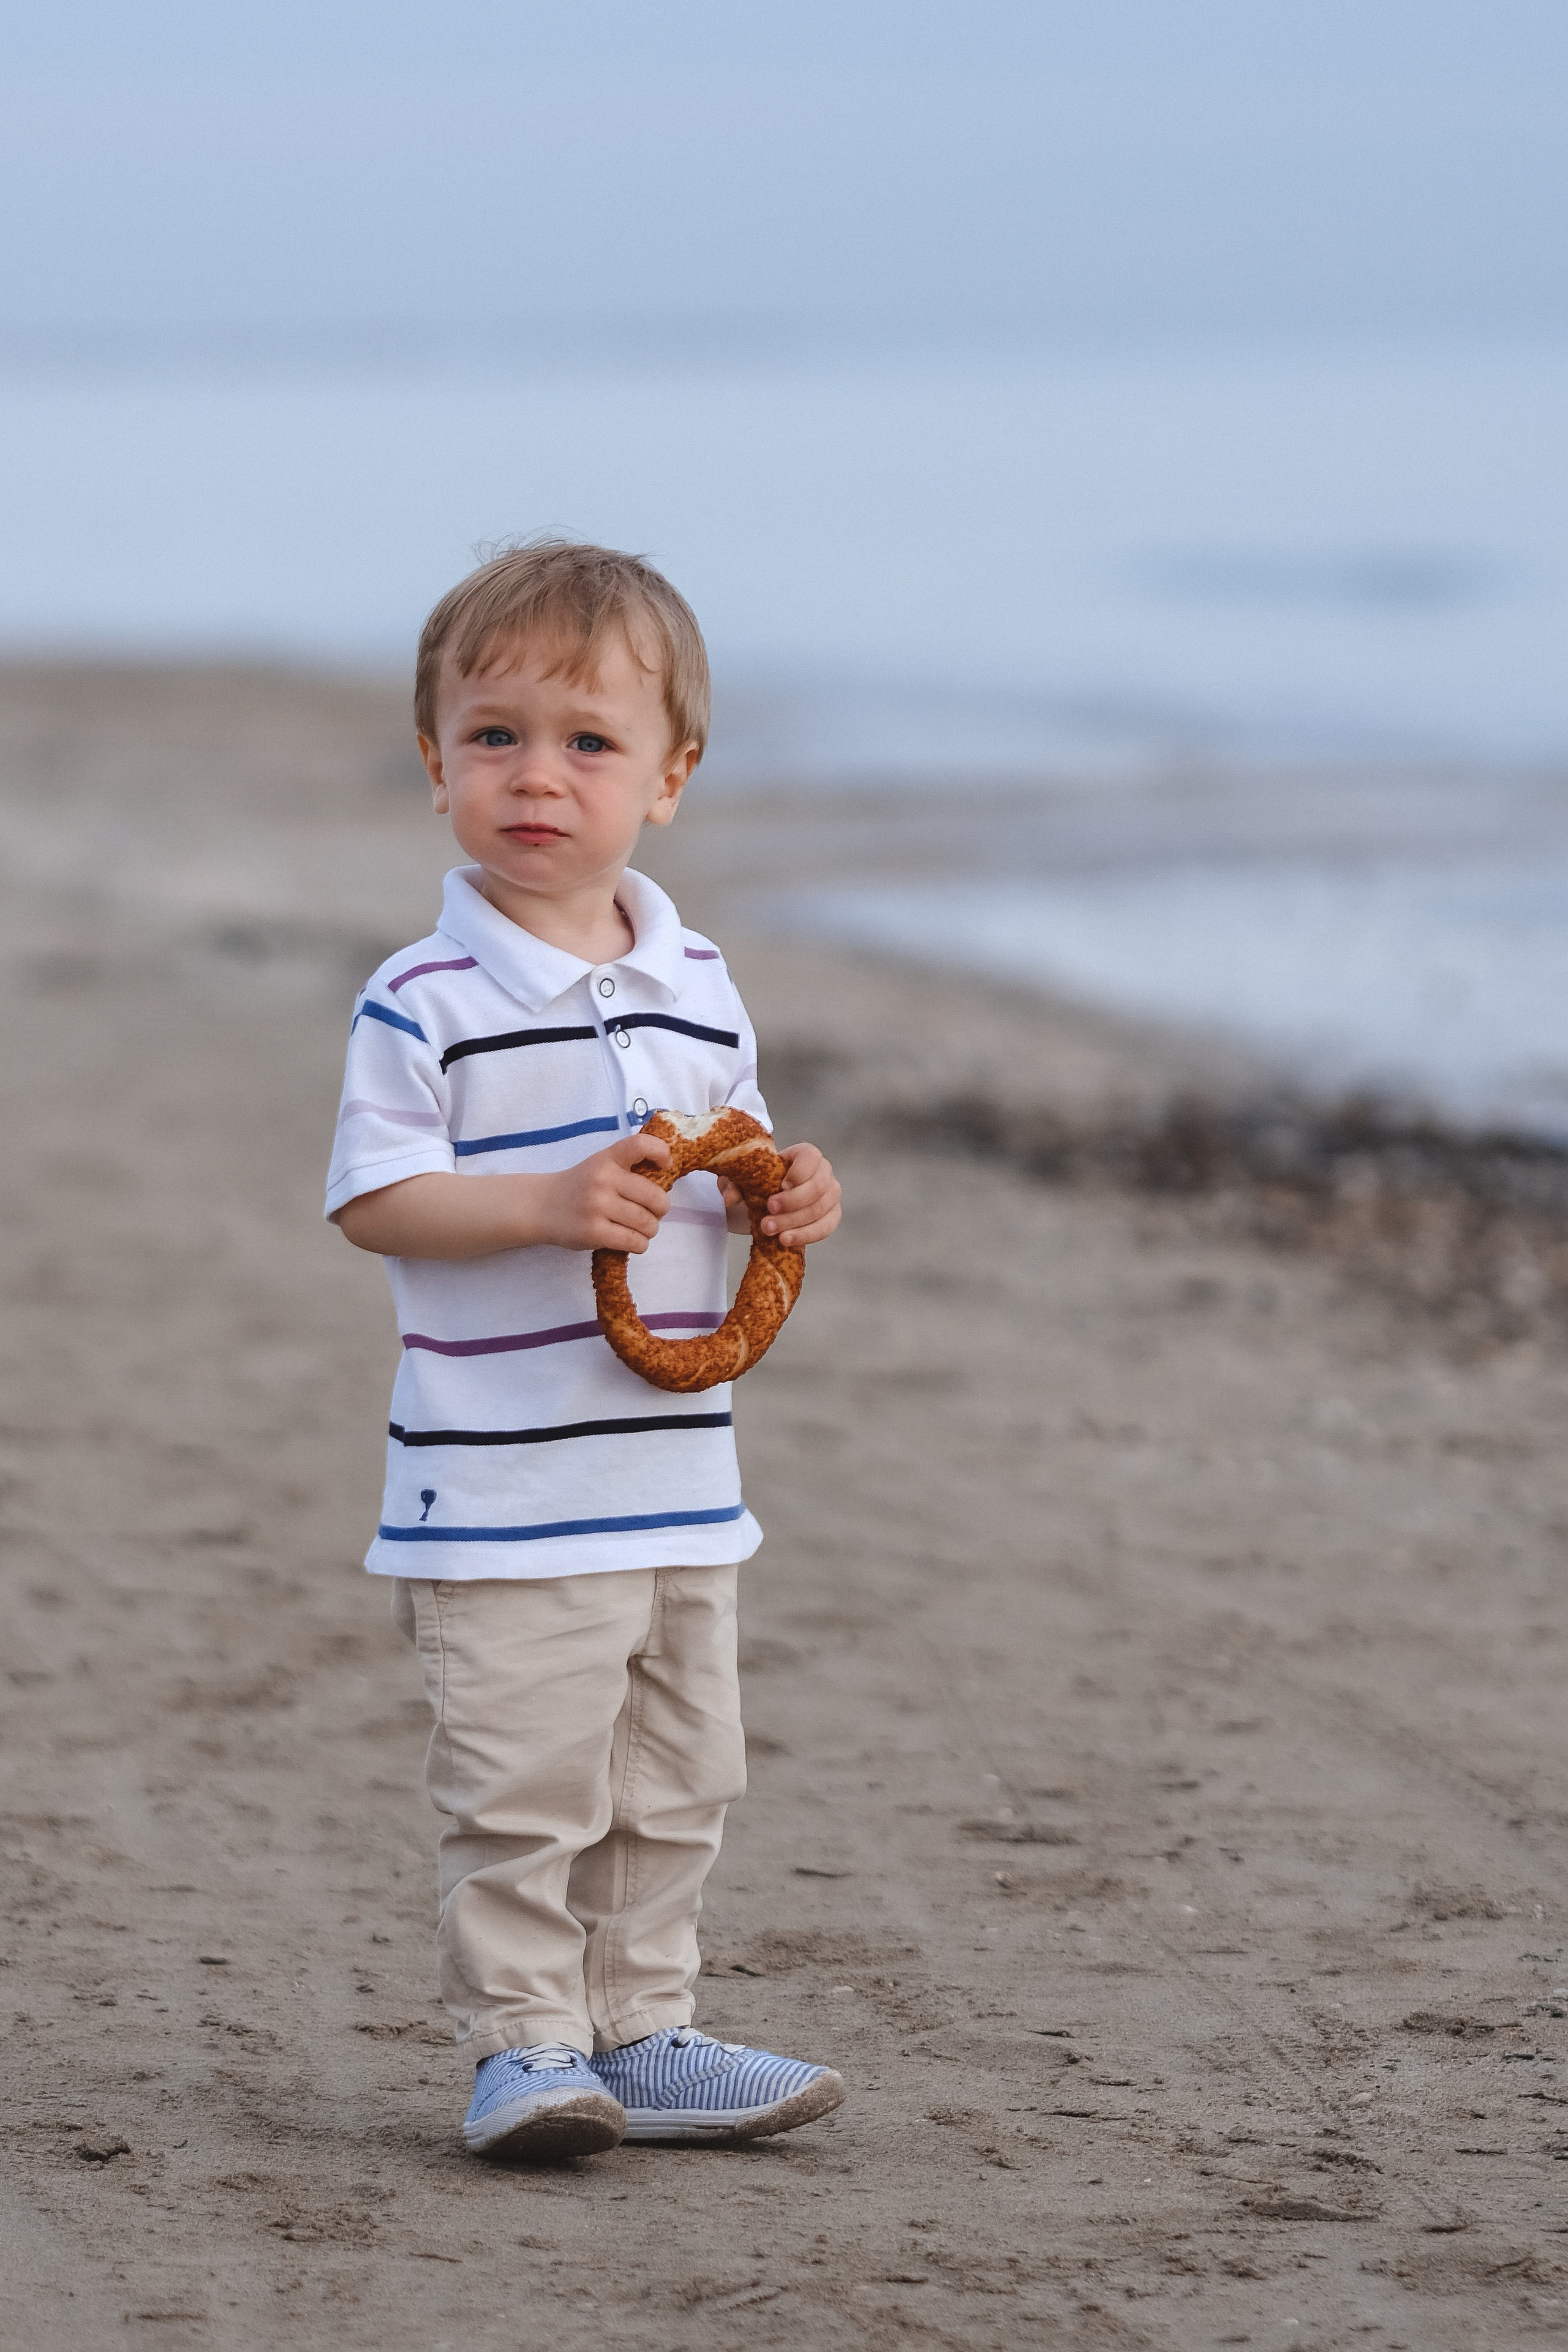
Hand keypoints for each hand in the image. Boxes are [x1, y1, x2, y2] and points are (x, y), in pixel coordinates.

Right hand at [538, 1131, 671, 1252]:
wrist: (542, 1206)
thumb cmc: (580, 1186)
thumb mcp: (600, 1165)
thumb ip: (628, 1167)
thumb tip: (667, 1180)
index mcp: (607, 1158)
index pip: (641, 1144)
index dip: (662, 1153)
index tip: (665, 1166)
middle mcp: (603, 1179)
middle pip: (655, 1197)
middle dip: (661, 1209)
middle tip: (653, 1213)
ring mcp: (598, 1206)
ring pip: (647, 1223)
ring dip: (651, 1229)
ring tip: (641, 1229)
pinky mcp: (594, 1232)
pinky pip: (634, 1242)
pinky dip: (640, 1244)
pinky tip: (632, 1240)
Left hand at [718, 1140, 840, 1247]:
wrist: (763, 1202)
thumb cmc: (756, 1183)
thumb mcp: (739, 1180)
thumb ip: (732, 1184)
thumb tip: (731, 1198)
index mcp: (804, 1154)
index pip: (811, 1156)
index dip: (799, 1171)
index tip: (780, 1186)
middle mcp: (823, 1172)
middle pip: (819, 1185)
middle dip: (794, 1201)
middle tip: (769, 1210)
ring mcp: (830, 1195)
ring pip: (822, 1209)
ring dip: (795, 1222)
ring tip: (770, 1230)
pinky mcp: (831, 1216)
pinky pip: (826, 1227)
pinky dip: (806, 1235)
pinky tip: (786, 1240)